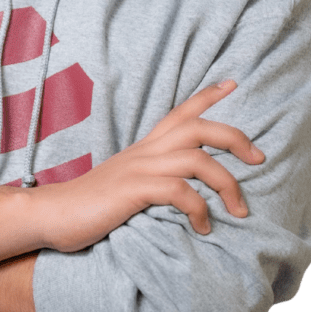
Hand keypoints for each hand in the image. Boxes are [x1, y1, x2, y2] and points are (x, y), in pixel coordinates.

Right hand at [34, 79, 263, 250]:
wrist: (52, 215)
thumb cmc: (90, 205)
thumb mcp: (126, 183)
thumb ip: (151, 179)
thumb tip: (179, 189)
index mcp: (145, 147)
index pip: (180, 111)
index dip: (208, 95)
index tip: (233, 83)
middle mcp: (145, 151)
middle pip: (199, 128)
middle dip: (236, 137)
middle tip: (258, 158)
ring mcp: (139, 169)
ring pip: (198, 159)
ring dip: (228, 185)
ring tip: (239, 211)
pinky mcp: (134, 190)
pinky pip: (181, 191)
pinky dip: (200, 210)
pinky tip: (204, 228)